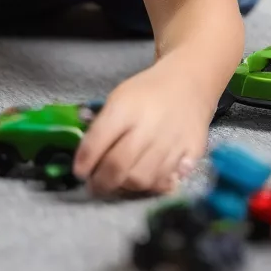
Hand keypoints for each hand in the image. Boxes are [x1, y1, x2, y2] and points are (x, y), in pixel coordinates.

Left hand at [73, 59, 211, 195]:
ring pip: (143, 180)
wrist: (187, 84)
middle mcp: (148, 127)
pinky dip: (154, 186)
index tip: (79, 172)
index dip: (84, 161)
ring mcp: (172, 142)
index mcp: (125, 108)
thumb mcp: (118, 98)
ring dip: (126, 187)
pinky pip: (168, 182)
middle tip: (95, 186)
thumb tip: (85, 157)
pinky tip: (147, 179)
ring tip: (120, 182)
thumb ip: (102, 126)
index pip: (98, 141)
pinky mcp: (192, 154)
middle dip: (101, 182)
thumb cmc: (146, 92)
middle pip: (119, 166)